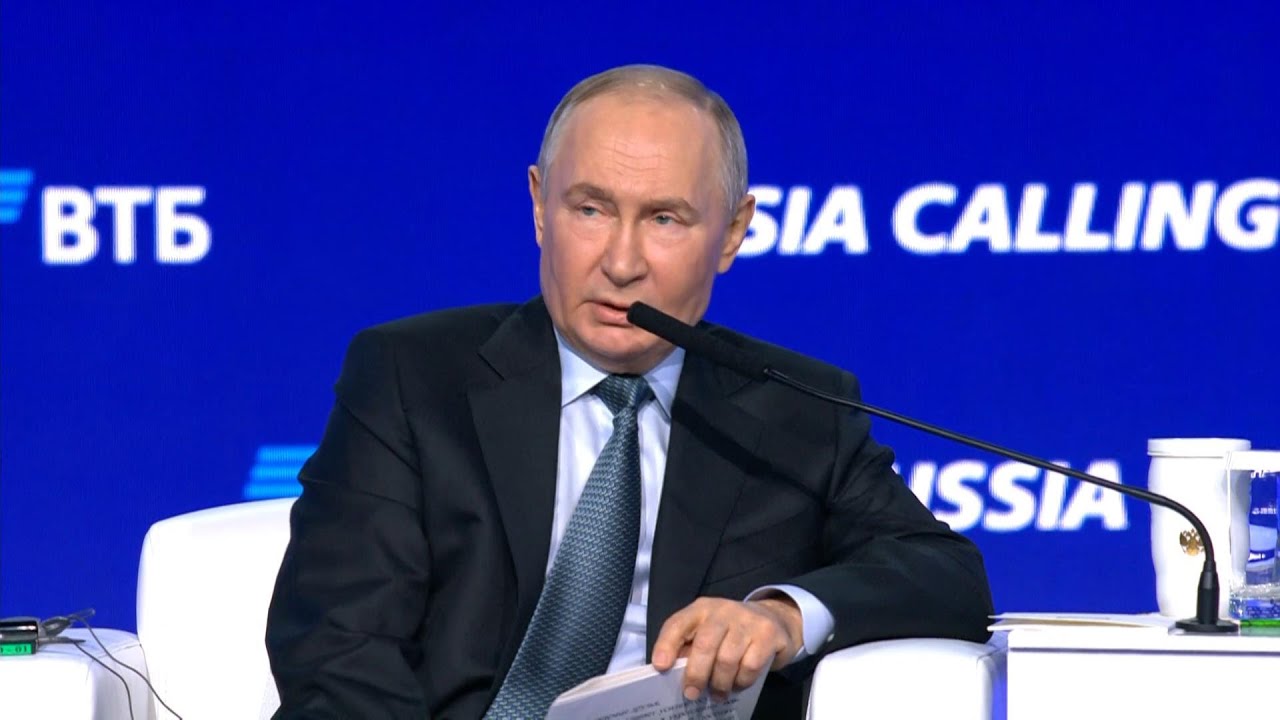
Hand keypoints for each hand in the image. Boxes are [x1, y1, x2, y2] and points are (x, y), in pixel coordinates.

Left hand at [651, 596, 802, 701]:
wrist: (776, 619)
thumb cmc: (732, 631)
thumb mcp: (709, 631)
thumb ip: (691, 647)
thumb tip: (673, 674)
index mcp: (701, 609)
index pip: (678, 623)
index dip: (666, 645)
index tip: (660, 667)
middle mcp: (723, 610)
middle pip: (705, 644)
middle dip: (696, 674)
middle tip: (692, 694)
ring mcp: (747, 620)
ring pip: (727, 659)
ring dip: (720, 683)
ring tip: (718, 694)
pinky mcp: (767, 634)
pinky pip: (750, 665)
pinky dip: (741, 681)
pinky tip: (738, 684)